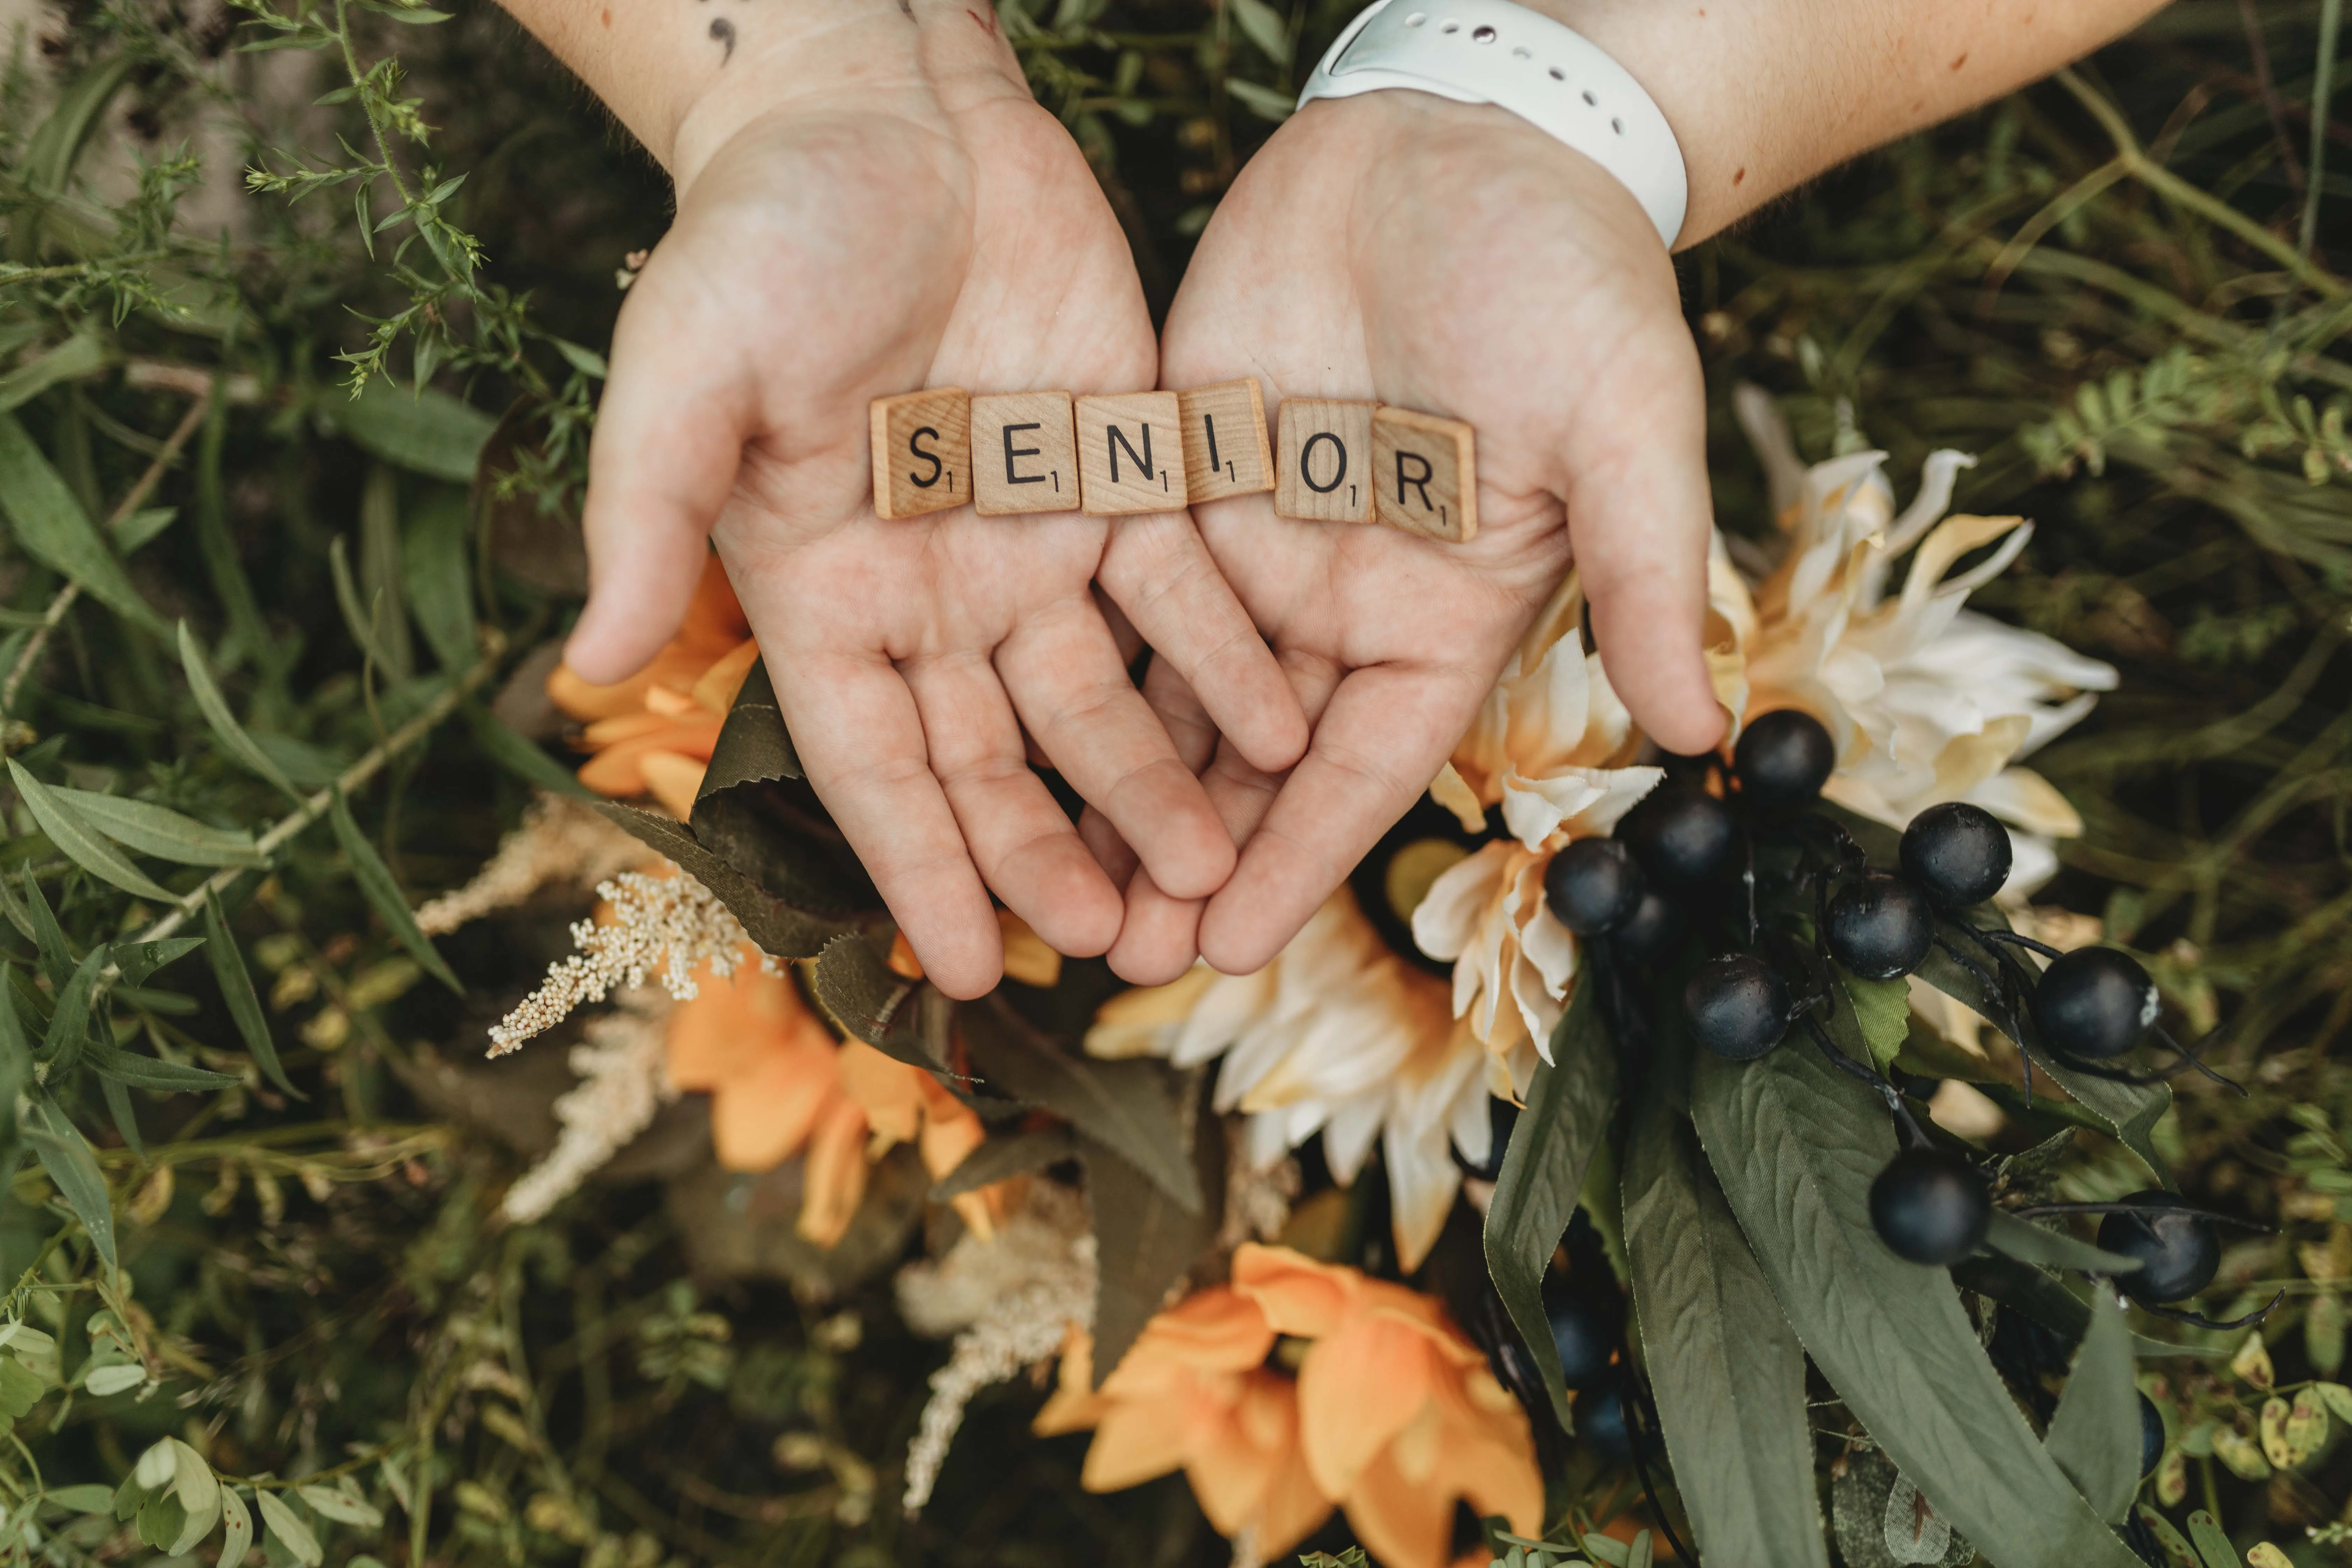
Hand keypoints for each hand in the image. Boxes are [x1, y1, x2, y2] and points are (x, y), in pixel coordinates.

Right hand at [565, 12, 1304, 997]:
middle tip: (1117, 944)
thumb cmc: (763, 230)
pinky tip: (1279, 732)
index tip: (968, 972)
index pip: (875, 764)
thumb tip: (582, 659)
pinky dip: (1225, 661)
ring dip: (1155, 787)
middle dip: (1052, 852)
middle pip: (998, 757)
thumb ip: (644, 513)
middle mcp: (934, 589)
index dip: (920, 866)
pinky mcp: (1122, 472)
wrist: (883, 106)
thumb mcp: (685, 366)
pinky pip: (1181, 593)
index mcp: (826, 590)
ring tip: (1211, 874)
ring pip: (1102, 699)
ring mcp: (1034, 537)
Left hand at [1099, 90, 1723, 982]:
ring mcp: (1252, 532)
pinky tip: (1001, 719)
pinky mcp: (1178, 459)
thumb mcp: (1624, 419)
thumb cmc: (1570, 271)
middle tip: (1109, 953)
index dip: (1295, 859)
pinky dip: (1065, 652)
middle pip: (1249, 759)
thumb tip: (1701, 729)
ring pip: (1163, 688)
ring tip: (1041, 875)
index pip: (1360, 769)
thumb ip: (1644, 571)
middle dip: (1185, 854)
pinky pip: (1112, 579)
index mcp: (1441, 613)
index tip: (1227, 948)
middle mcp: (1337, 595)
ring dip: (1108, 782)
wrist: (1468, 131)